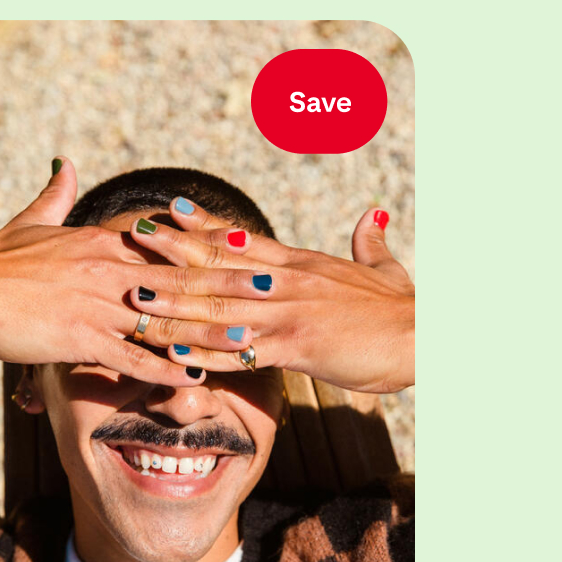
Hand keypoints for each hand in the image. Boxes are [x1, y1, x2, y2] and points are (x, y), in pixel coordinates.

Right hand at [0, 159, 271, 386]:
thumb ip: (54, 195)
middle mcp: (105, 268)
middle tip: (269, 288)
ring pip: (164, 319)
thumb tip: (63, 164)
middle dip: (225, 283)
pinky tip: (192, 378)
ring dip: (208, 331)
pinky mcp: (79, 338)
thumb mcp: (29, 223)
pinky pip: (129, 355)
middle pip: (177, 276)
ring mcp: (95, 304)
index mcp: (97, 240)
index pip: (162, 235)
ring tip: (247, 340)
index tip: (238, 241)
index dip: (202, 240)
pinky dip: (162, 367)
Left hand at [127, 199, 414, 392]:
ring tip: (137, 295)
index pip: (242, 238)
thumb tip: (372, 216)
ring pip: (221, 305)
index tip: (171, 208)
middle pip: (219, 263)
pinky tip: (174, 352)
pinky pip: (241, 350)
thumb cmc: (403, 308)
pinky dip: (205, 351)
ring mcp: (289, 312)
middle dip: (173, 251)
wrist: (427, 336)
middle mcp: (287, 281)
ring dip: (176, 301)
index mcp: (301, 264)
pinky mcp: (297, 346)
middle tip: (134, 237)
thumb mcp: (384, 269)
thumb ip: (369, 243)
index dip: (203, 223)